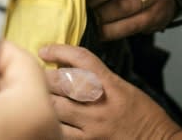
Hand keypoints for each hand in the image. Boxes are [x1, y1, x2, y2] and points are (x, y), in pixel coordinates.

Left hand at [40, 44, 179, 139]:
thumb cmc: (143, 115)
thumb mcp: (123, 87)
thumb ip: (98, 77)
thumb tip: (67, 66)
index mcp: (111, 85)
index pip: (82, 59)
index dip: (60, 50)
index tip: (45, 50)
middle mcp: (101, 103)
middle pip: (62, 82)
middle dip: (45, 77)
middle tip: (37, 75)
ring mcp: (93, 126)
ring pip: (55, 108)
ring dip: (44, 100)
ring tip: (39, 97)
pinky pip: (60, 133)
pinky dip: (51, 124)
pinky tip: (47, 119)